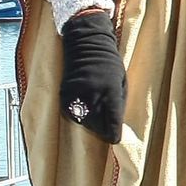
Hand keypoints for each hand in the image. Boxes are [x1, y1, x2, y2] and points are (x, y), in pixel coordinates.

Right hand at [59, 12, 125, 143]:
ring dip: (91, 123)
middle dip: (102, 129)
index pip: (112, 120)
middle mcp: (92, 94)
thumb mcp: (121, 81)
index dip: (113, 133)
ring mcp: (76, 95)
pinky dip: (79, 114)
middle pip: (97, 124)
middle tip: (107, 128)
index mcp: (110, 91)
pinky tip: (85, 106)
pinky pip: (72, 113)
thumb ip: (119, 102)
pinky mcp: (64, 95)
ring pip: (83, 121)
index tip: (114, 139)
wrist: (86, 46)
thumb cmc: (110, 64)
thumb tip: (115, 124)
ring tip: (96, 113)